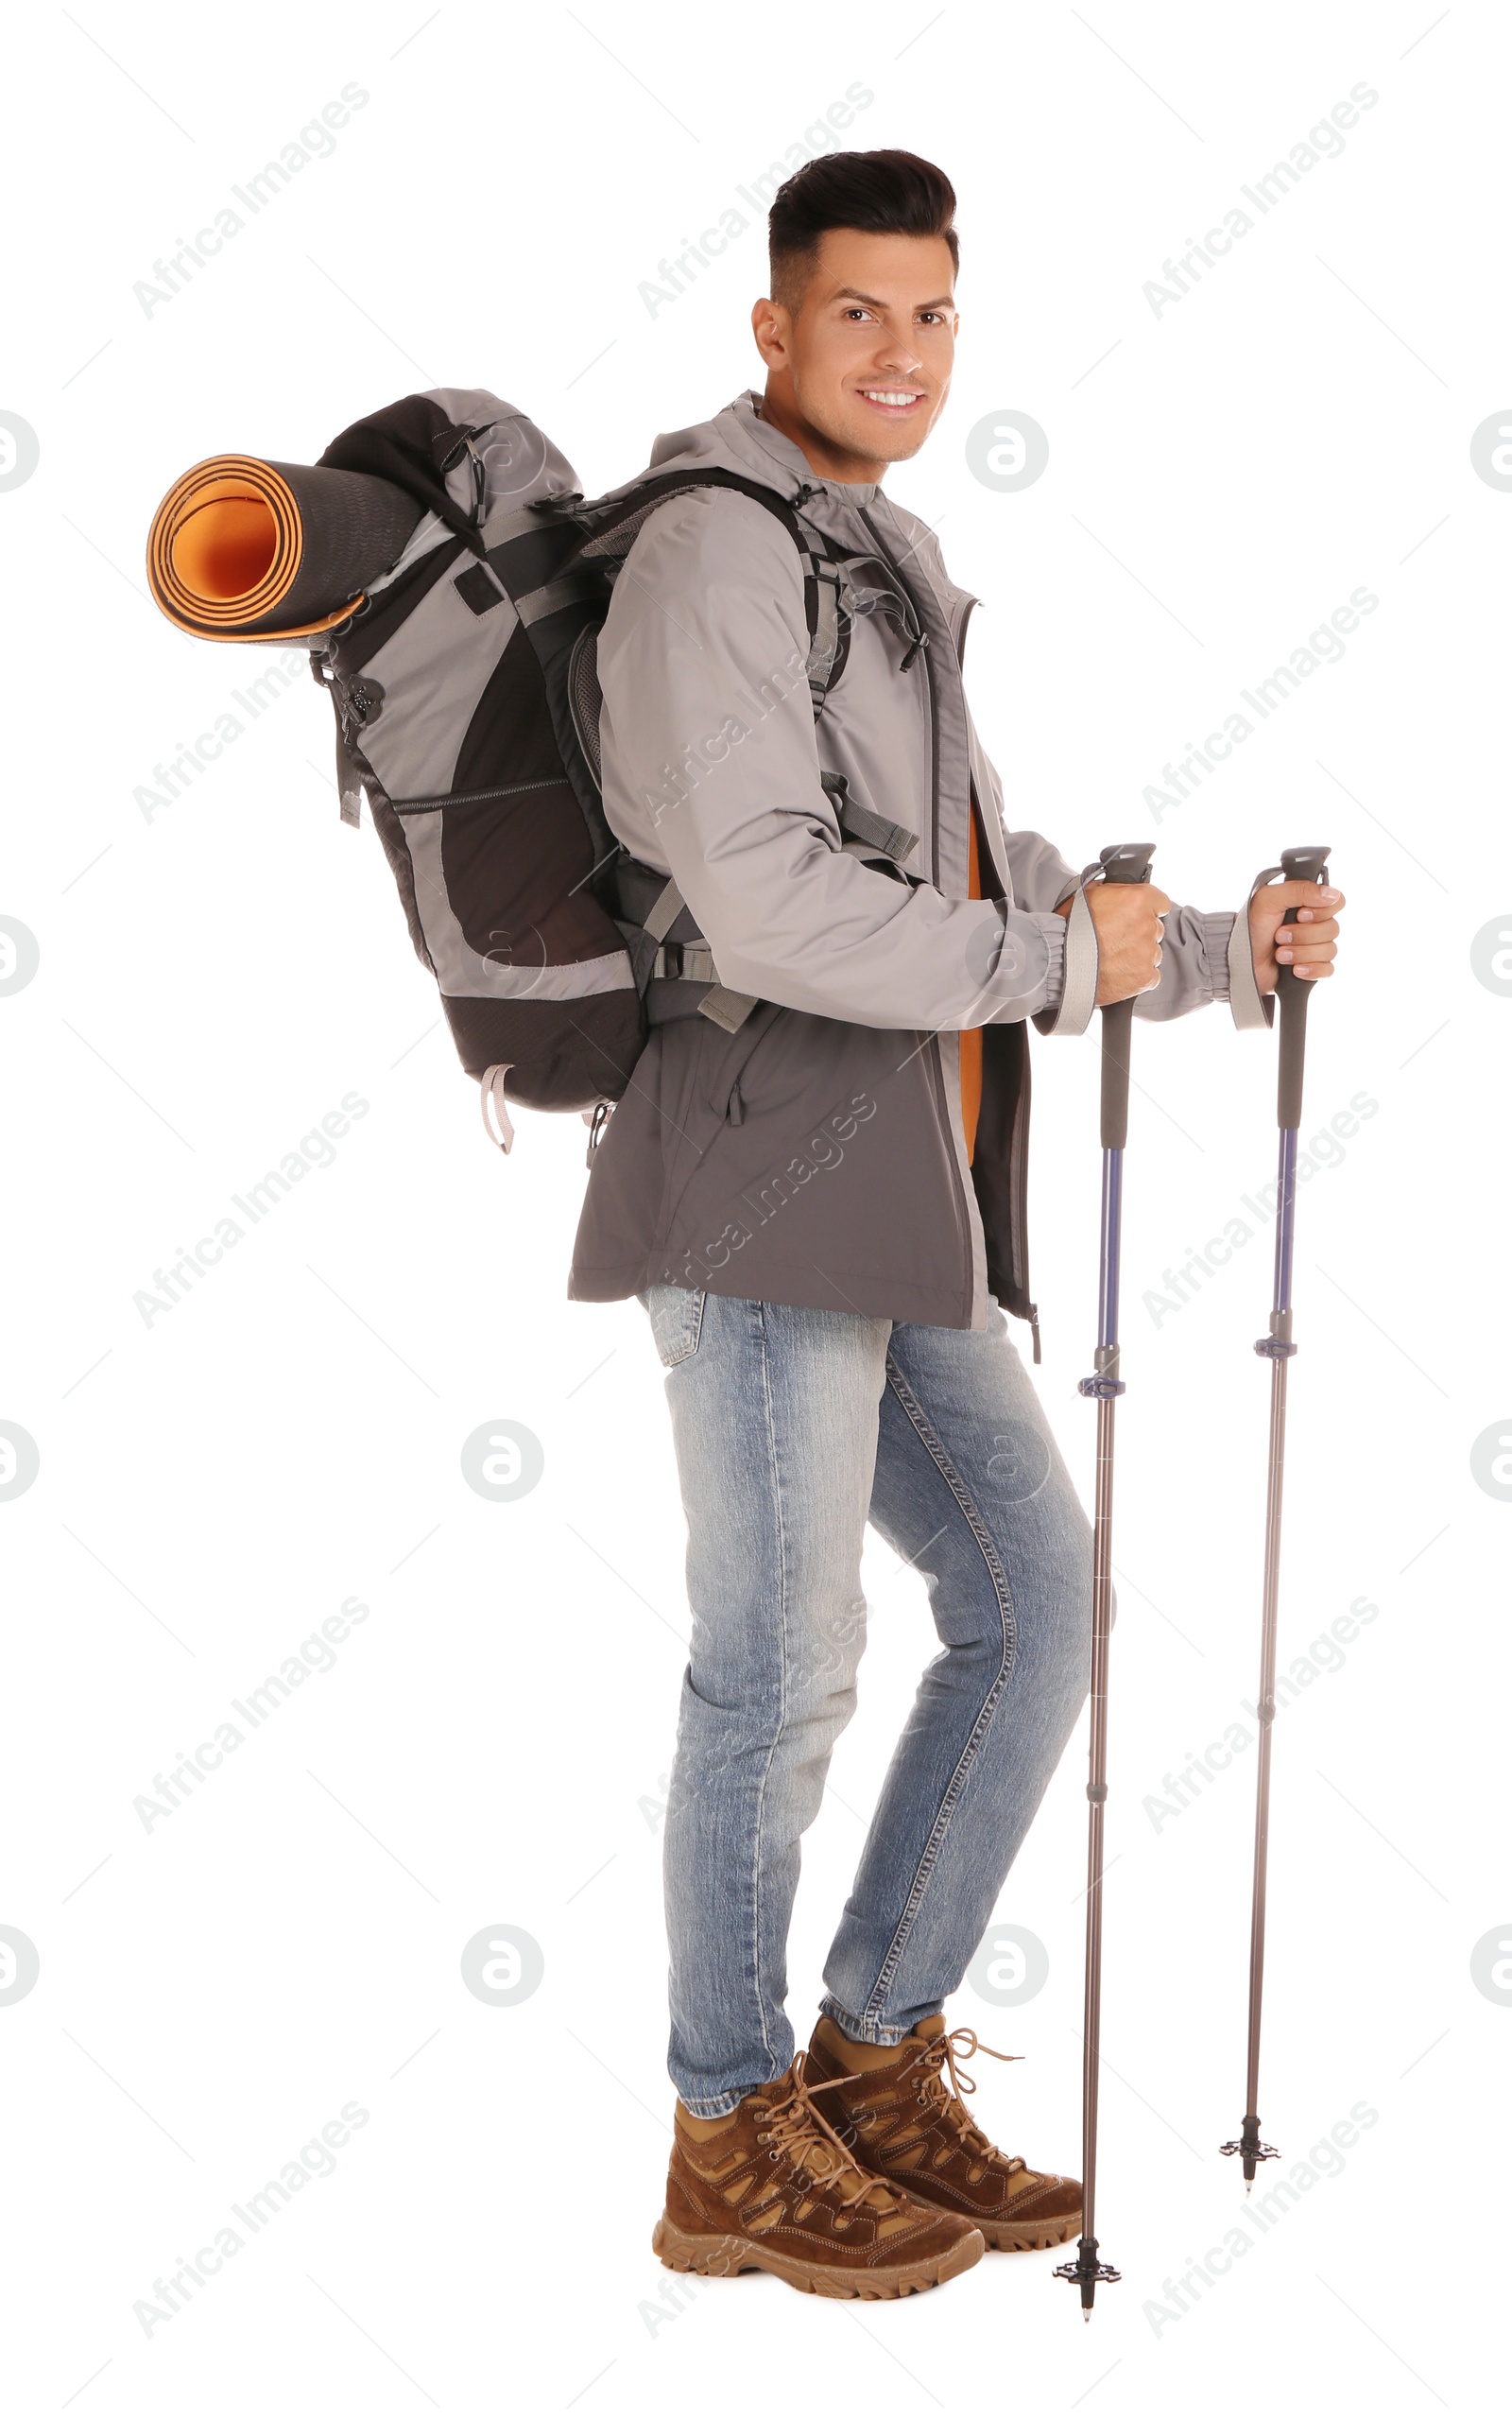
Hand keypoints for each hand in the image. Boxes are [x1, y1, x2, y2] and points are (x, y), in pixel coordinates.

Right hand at [1059, 878, 1172, 1004]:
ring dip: (1137, 955)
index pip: (1160, 902)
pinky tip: (1118, 973)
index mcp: (1138, 900)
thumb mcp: (1087, 894)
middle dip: (1139, 933)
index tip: (1137, 916)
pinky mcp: (1145, 977)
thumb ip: (1112, 891)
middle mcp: (1147, 926)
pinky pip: (1150, 975)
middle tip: (1115, 939)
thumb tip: (1116, 890)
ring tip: (1113, 959)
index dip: (1148, 909)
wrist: (1058, 963)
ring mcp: (1148, 953)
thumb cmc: (1068, 929)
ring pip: (1152, 953)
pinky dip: (1137, 976)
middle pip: (1154, 929)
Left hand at [1248, 880, 1345, 991]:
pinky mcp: (1311, 968)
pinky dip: (1311, 969)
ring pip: (1329, 949)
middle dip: (1303, 935)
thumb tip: (1330, 894)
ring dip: (1301, 952)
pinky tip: (1294, 970)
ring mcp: (1313, 947)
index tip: (1301, 915)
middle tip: (1279, 936)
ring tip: (1280, 954)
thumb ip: (1299, 889)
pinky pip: (1327, 969)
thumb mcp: (1268, 900)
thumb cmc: (1249, 928)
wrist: (1237, 962)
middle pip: (1333, 928)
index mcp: (1307, 903)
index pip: (1336, 902)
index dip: (1322, 910)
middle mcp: (1313, 924)